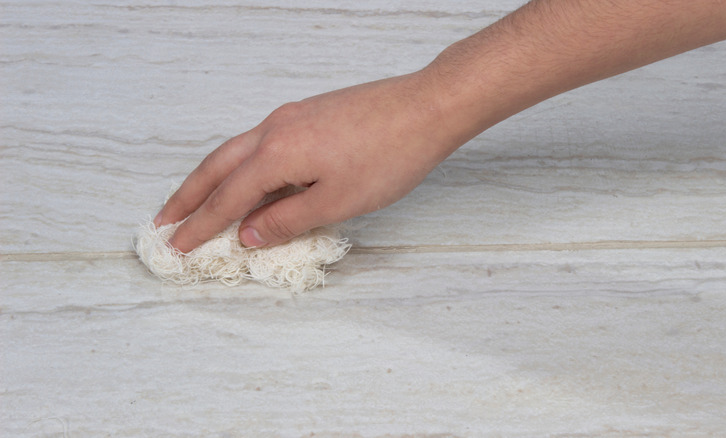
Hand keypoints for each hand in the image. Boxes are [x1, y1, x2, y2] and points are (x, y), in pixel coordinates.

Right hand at [155, 71, 469, 252]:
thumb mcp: (337, 201)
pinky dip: (241, 164)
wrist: (427, 107)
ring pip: (237, 150)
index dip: (201, 225)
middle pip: (218, 166)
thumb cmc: (390, 154)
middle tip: (164, 220)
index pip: (228, 197)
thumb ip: (288, 219)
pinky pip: (260, 142)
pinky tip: (248, 178)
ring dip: (211, 177)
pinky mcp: (308, 114)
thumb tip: (249, 234)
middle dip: (189, 196)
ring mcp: (291, 117)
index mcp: (277, 153)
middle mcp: (275, 129)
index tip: (178, 245)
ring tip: (194, 200)